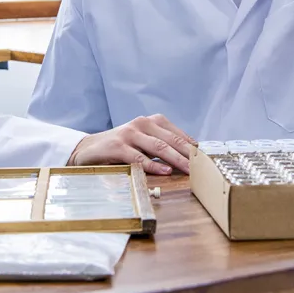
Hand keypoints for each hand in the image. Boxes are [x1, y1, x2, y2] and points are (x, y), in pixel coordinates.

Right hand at [67, 114, 195, 174]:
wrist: (88, 148)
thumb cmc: (121, 147)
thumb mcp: (143, 141)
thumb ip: (162, 145)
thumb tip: (189, 157)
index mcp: (152, 121)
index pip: (177, 135)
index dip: (192, 147)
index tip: (205, 159)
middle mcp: (142, 123)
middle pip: (171, 140)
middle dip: (188, 154)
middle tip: (202, 166)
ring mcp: (129, 134)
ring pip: (158, 147)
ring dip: (176, 160)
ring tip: (189, 170)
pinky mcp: (118, 146)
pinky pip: (139, 158)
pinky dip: (153, 166)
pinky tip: (164, 171)